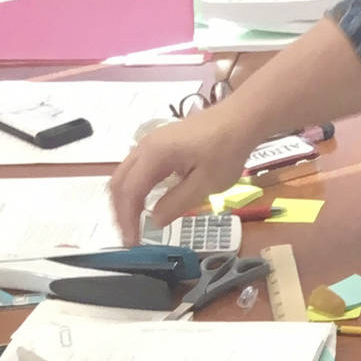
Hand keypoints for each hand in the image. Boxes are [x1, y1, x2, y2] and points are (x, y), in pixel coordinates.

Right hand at [108, 107, 256, 243]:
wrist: (241, 118)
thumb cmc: (227, 150)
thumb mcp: (206, 184)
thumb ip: (177, 203)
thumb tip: (154, 221)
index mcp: (153, 155)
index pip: (129, 193)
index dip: (127, 220)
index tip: (131, 242)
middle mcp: (145, 147)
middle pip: (119, 182)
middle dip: (121, 211)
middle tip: (130, 235)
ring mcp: (151, 143)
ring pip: (126, 174)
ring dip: (126, 200)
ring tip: (135, 223)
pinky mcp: (160, 143)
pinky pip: (138, 168)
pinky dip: (136, 188)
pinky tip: (147, 202)